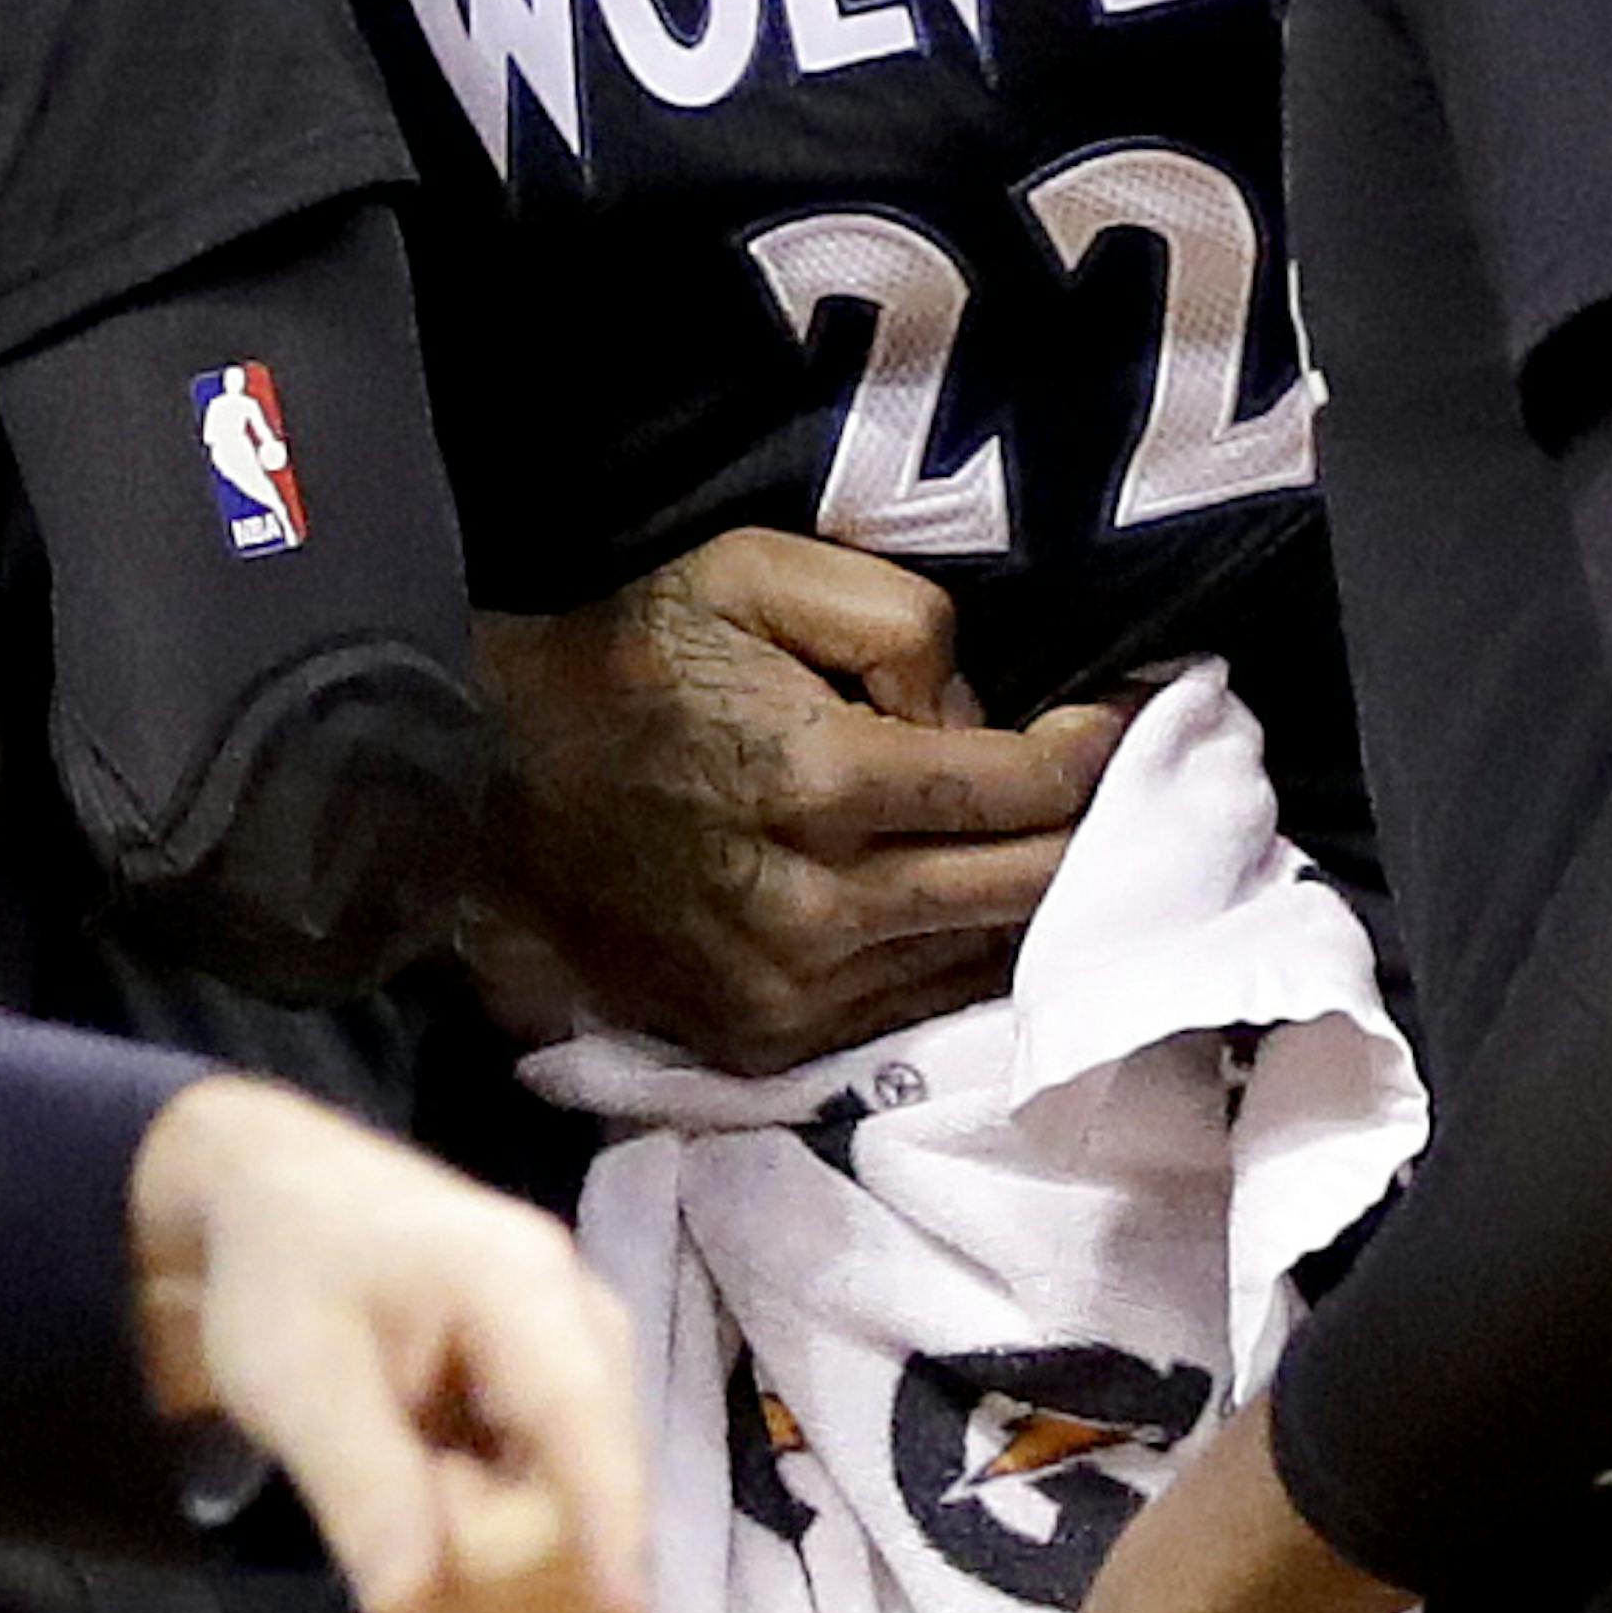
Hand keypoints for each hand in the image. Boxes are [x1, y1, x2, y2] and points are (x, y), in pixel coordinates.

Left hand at [126, 1073, 645, 1612]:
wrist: (291, 1212)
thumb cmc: (290, 1275)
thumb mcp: (293, 1376)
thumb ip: (359, 1486)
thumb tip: (408, 1609)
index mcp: (523, 1286)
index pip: (582, 1417)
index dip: (608, 1524)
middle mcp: (586, 1332)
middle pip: (581, 1502)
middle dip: (487, 1562)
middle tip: (384, 1524)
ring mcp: (589, 1383)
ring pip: (575, 1538)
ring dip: (486, 1581)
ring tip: (399, 1516)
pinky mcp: (572, 1430)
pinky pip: (560, 1543)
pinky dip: (494, 1580)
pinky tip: (427, 1541)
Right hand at [475, 530, 1130, 1072]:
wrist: (489, 789)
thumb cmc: (631, 662)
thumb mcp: (751, 572)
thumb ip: (892, 617)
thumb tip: (976, 710)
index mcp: (822, 781)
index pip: (1022, 789)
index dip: (1094, 751)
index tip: (1122, 717)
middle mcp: (820, 905)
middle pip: (1027, 889)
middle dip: (1088, 832)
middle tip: (1114, 784)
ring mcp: (793, 989)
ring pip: (981, 959)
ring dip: (1030, 902)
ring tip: (1047, 840)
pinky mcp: (766, 1040)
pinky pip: (914, 1009)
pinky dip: (956, 957)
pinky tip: (961, 902)